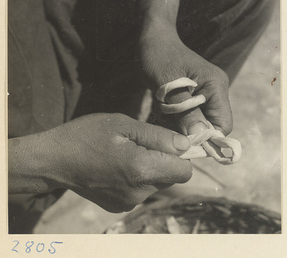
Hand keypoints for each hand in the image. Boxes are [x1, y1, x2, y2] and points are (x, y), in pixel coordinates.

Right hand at [9, 113, 191, 212]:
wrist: (54, 160)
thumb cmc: (87, 135)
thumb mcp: (123, 124)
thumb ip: (158, 136)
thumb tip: (186, 145)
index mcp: (141, 170)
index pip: (185, 170)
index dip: (182, 154)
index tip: (168, 141)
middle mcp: (139, 193)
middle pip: (172, 177)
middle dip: (164, 159)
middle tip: (141, 143)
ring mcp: (128, 203)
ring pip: (157, 183)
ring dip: (150, 168)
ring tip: (126, 153)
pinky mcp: (119, 207)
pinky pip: (142, 191)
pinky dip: (138, 178)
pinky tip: (118, 166)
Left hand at [137, 0, 231, 135]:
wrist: (153, 40)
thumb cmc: (159, 56)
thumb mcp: (169, 84)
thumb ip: (185, 110)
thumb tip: (199, 136)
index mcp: (215, 86)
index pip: (223, 125)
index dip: (206, 139)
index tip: (183, 143)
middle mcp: (214, 92)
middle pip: (210, 127)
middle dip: (189, 133)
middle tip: (167, 128)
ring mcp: (204, 95)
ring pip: (197, 124)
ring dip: (179, 126)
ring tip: (161, 114)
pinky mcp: (192, 97)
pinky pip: (187, 117)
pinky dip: (174, 120)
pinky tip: (160, 111)